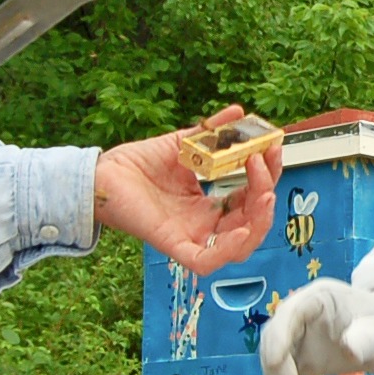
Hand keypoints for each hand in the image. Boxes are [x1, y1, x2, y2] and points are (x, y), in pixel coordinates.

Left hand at [96, 104, 277, 272]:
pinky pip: (206, 261)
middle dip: (267, 196)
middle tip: (263, 163)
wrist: (102, 173)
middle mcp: (203, 225)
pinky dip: (229, 249)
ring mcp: (190, 237)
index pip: (250, 200)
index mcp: (208, 206)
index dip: (266, 178)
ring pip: (239, 248)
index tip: (271, 148)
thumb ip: (214, 132)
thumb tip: (239, 112)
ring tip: (262, 193)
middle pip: (252, 225)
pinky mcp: (172, 245)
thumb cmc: (137, 165)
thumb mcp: (185, 144)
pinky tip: (242, 228)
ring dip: (259, 222)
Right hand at [260, 279, 373, 374]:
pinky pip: (281, 367)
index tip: (277, 362)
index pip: (290, 312)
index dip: (279, 335)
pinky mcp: (300, 353)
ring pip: (273, 352)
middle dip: (275, 363)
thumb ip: (365, 339)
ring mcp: (299, 333)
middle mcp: (303, 312)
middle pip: (274, 333)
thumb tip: (347, 350)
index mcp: (321, 298)